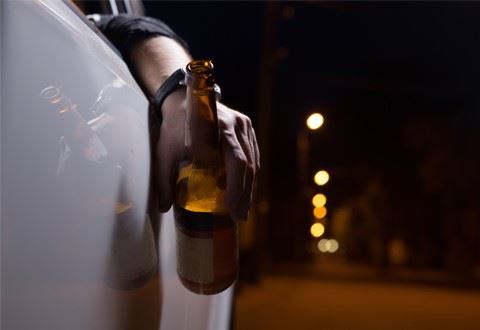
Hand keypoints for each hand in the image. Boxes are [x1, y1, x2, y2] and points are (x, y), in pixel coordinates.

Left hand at [156, 90, 259, 220]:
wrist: (183, 100)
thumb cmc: (173, 128)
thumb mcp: (164, 153)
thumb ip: (163, 180)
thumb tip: (164, 208)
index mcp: (217, 127)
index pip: (234, 161)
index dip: (236, 186)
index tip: (230, 207)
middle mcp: (235, 124)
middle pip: (246, 164)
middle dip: (244, 193)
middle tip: (239, 216)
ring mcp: (244, 125)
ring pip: (252, 162)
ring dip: (249, 188)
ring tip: (243, 210)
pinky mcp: (247, 128)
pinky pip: (253, 155)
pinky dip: (249, 176)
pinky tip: (244, 192)